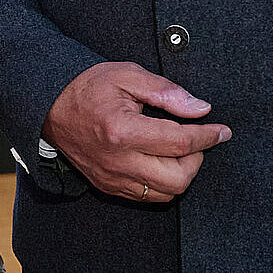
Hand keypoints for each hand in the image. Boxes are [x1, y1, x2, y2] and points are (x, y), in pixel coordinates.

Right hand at [41, 61, 230, 201]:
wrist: (50, 107)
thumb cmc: (88, 88)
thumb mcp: (127, 75)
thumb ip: (166, 91)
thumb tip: (200, 108)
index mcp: (122, 130)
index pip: (179, 143)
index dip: (207, 136)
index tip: (222, 130)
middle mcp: (118, 160)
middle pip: (178, 178)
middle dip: (197, 159)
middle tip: (196, 140)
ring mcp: (112, 178)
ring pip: (166, 193)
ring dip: (182, 173)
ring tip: (178, 150)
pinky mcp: (109, 187)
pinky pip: (148, 197)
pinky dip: (163, 182)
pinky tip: (160, 160)